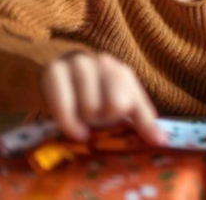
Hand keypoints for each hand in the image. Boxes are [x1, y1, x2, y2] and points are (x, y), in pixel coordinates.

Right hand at [41, 52, 163, 144]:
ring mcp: (79, 63)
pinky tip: (73, 131)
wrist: (44, 73)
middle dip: (106, 120)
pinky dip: (69, 123)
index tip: (157, 142)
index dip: (147, 124)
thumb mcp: (110, 103)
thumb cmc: (82, 95)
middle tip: (96, 122)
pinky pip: (64, 105)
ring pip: (91, 107)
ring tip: (81, 118)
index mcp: (122, 72)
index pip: (138, 102)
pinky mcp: (54, 70)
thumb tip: (162, 140)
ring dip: (85, 122)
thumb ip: (136, 119)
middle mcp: (104, 63)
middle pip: (117, 105)